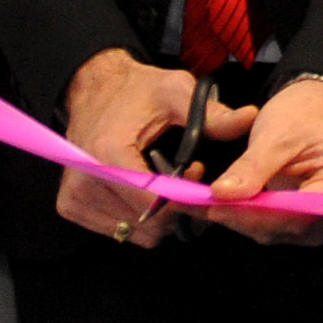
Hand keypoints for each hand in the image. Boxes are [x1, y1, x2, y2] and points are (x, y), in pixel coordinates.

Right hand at [58, 47, 250, 247]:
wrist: (94, 89)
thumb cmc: (136, 91)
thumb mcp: (176, 92)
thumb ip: (212, 114)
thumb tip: (250, 118)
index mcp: (107, 153)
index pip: (154, 201)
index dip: (186, 199)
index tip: (201, 179)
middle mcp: (86, 179)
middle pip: (147, 222)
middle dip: (176, 207)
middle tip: (186, 175)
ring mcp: (75, 196)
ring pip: (135, 232)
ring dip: (159, 215)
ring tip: (165, 180)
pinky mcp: (71, 205)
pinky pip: (119, 231)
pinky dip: (138, 218)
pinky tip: (144, 191)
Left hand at [208, 77, 322, 244]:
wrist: (318, 110)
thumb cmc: (306, 115)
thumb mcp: (276, 133)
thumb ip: (251, 166)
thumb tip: (222, 194)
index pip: (305, 210)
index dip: (262, 214)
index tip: (223, 208)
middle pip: (294, 227)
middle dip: (248, 220)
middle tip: (209, 207)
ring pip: (282, 233)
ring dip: (245, 223)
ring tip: (210, 207)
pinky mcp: (309, 221)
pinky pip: (278, 228)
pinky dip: (250, 220)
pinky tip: (226, 209)